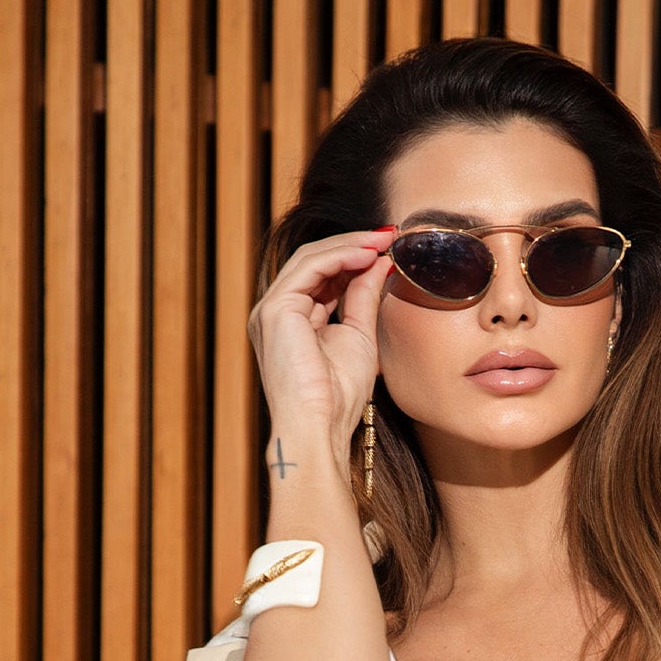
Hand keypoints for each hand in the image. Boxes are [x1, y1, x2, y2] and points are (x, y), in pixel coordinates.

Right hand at [248, 226, 396, 468]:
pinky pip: (309, 267)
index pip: (323, 277)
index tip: (388, 247)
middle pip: (316, 262)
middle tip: (389, 234)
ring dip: (350, 244)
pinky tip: (367, 253)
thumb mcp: (359, 336)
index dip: (356, 258)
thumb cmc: (338, 398)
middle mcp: (277, 312)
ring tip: (383, 239)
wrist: (320, 426)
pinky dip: (340, 255)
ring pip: (311, 259)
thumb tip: (379, 262)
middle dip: (355, 245)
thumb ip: (363, 297)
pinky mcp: (275, 310)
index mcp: (294, 321)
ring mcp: (272, 310)